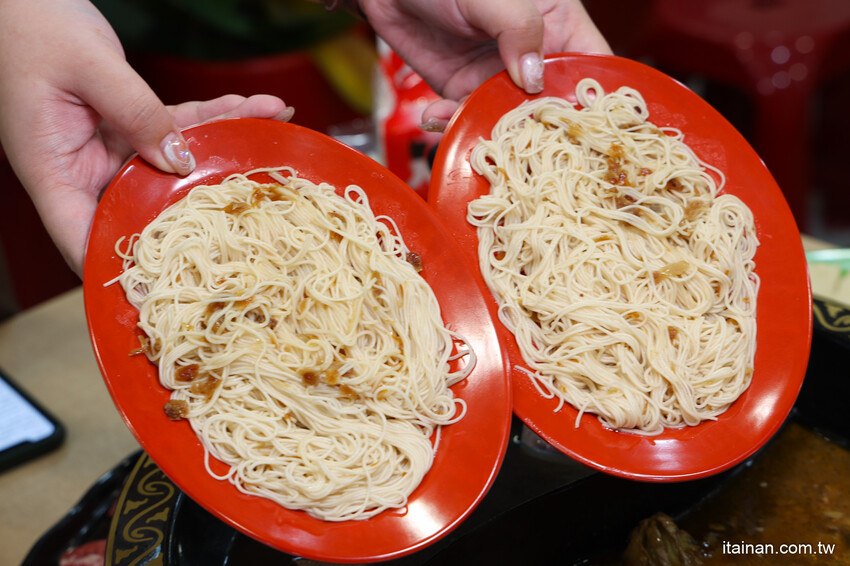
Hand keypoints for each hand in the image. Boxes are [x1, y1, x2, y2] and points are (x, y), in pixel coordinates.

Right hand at [0, 0, 292, 275]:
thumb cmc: (31, 26)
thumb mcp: (88, 68)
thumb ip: (137, 113)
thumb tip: (181, 159)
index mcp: (55, 171)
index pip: (84, 239)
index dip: (124, 268)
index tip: (171, 285)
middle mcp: (83, 170)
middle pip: (145, 206)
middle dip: (203, 205)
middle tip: (256, 199)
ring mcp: (110, 150)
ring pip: (174, 163)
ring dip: (224, 143)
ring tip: (274, 124)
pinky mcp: (129, 125)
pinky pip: (178, 127)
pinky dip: (215, 116)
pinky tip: (258, 106)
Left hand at [360, 0, 611, 128]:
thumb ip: (518, 28)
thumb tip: (532, 79)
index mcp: (558, 24)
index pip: (591, 66)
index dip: (594, 98)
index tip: (584, 125)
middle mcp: (532, 56)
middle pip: (552, 105)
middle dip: (539, 127)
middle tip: (520, 140)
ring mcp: (497, 77)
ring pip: (509, 120)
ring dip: (491, 131)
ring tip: (470, 127)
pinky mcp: (462, 90)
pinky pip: (465, 118)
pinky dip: (451, 123)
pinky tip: (435, 114)